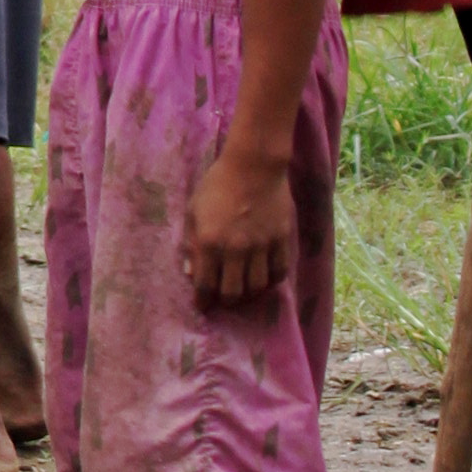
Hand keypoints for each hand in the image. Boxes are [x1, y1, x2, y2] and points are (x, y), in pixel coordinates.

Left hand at [184, 135, 297, 308]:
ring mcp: (261, 246)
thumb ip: (191, 243)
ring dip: (249, 293)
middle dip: (226, 301)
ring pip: (257, 287)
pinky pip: (279, 272)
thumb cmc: (218, 184)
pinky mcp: (281, 240)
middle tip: (224, 298)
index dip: (203, 302)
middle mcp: (236, 249)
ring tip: (244, 289)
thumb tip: (190, 273)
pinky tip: (264, 277)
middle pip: (233, 293)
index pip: (205, 286)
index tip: (203, 306)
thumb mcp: (194, 210)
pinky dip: (271, 281)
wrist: (254, 165)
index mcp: (210, 242)